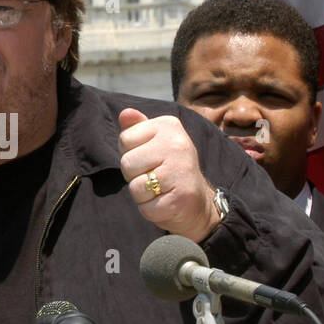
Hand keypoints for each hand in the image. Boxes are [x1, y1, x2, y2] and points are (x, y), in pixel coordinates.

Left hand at [118, 108, 221, 240]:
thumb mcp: (154, 143)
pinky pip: (146, 207)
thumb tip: (125, 113)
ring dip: (142, 195)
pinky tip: (166, 202)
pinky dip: (151, 210)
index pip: (125, 139)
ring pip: (135, 187)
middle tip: (156, 177)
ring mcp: (181, 171)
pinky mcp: (181, 198)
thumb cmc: (169, 168)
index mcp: (169, 125)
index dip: (131, 154)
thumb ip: (137, 127)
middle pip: (127, 163)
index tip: (150, 158)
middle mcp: (178, 144)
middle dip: (134, 176)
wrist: (198, 202)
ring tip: (161, 190)